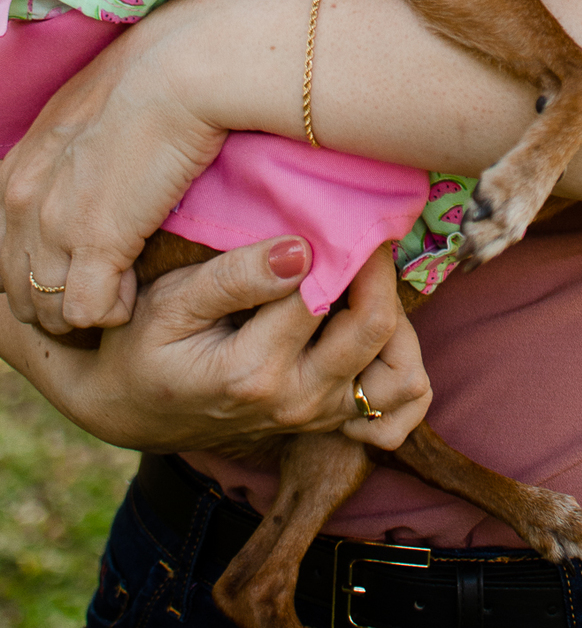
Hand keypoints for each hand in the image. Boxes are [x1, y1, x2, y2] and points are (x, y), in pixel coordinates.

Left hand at [0, 0, 229, 331]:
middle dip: (50, 302)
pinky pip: (88, 311)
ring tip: (119, 298)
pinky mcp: (96, 244)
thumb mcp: (91, 109)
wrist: (182, 70)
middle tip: (97, 296)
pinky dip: (112, 311)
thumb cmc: (154, 77)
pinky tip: (135, 293)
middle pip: (16, 285)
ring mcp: (55, 224)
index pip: (4, 242)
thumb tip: (98, 162)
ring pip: (46, 307)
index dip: (37, 265)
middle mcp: (24, 198)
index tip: (75, 269)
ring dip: (82, 312)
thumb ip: (76, 146)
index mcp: (19, 165)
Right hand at [2, 238, 430, 454]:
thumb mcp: (170, 303)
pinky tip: (374, 326)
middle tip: (362, 232)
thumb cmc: (145, 343)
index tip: (341, 208)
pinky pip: (397, 401)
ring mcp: (317, 416)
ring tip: (364, 280)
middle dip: (378, 270)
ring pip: (400, 370)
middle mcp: (296, 400)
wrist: (133, 406)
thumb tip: (298, 249)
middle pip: (375, 328)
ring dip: (398, 318)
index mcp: (254, 371)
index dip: (338, 245)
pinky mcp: (330, 419)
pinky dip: (401, 363)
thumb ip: (234, 277)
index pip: (321, 294)